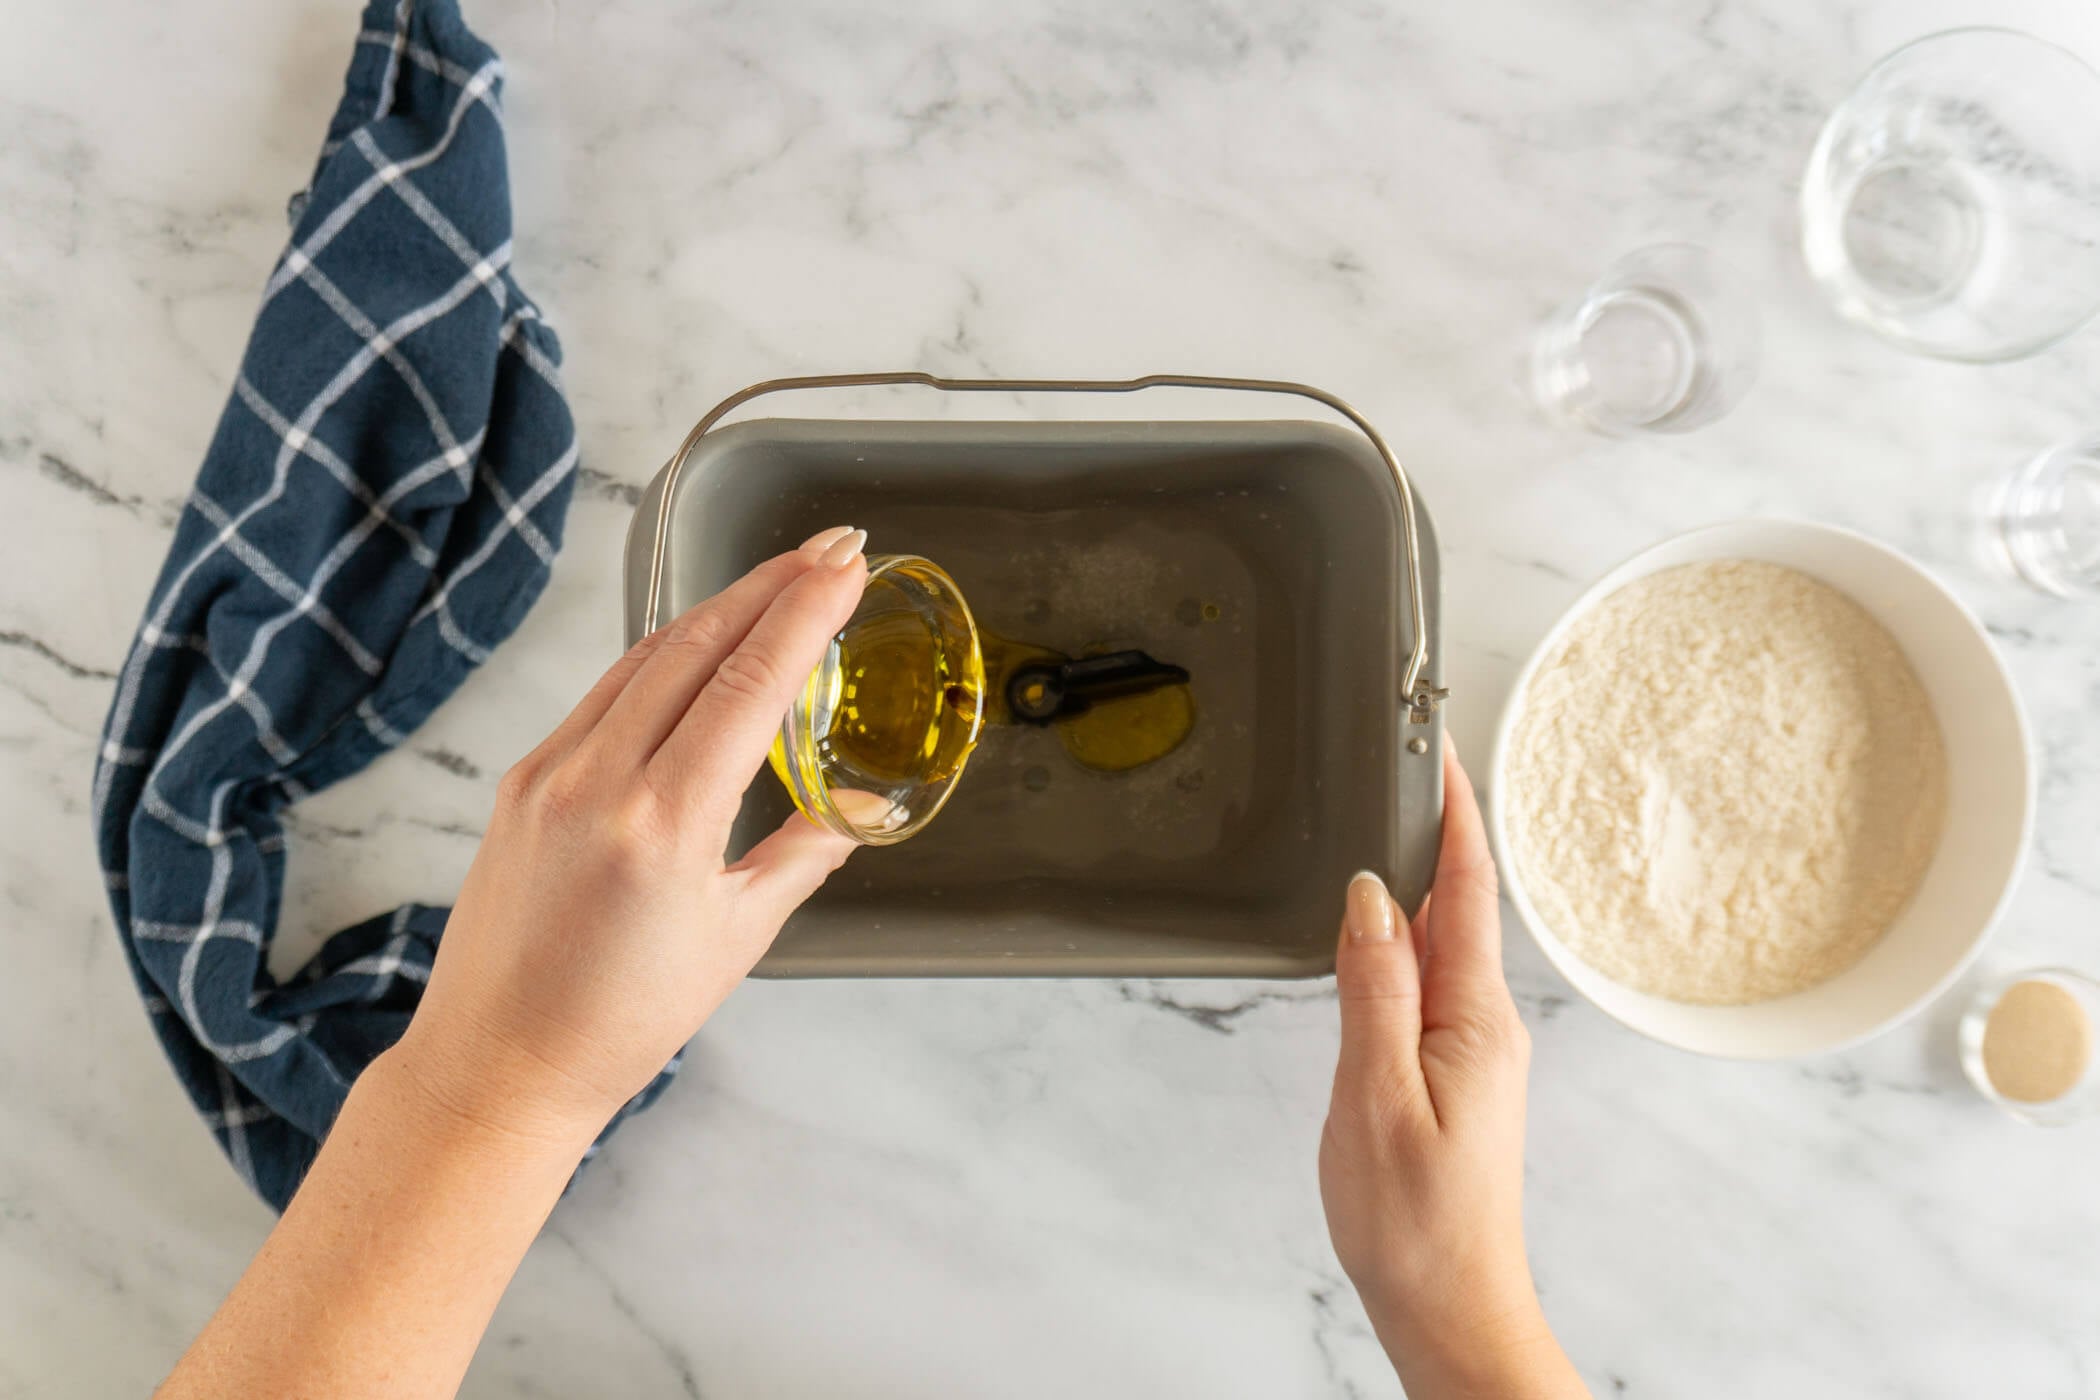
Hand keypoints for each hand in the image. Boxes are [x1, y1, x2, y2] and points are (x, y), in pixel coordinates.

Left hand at [388, 525, 871, 1142]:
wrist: (497, 1063)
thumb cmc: (619, 1021)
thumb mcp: (736, 940)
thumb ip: (800, 855)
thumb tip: (850, 806)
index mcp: (663, 824)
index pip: (750, 682)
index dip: (805, 611)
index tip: (847, 565)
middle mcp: (599, 781)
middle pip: (698, 644)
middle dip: (770, 584)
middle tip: (830, 547)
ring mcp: (550, 773)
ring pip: (646, 656)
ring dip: (719, 608)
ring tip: (776, 580)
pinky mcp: (522, 780)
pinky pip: (604, 692)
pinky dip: (662, 655)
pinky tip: (699, 646)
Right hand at [1318, 737, 1585, 1398]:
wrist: (1452, 1311)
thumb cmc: (1415, 1224)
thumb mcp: (1377, 1095)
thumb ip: (1374, 988)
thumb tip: (1367, 895)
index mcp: (1475, 1020)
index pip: (1464, 888)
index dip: (1452, 813)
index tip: (1438, 750)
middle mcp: (1485, 1026)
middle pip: (1459, 903)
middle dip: (1436, 828)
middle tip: (1407, 762)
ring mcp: (1473, 1051)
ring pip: (1443, 942)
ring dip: (1420, 880)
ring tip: (1390, 825)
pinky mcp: (1455, 1075)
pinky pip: (1432, 982)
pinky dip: (1407, 937)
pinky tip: (1379, 933)